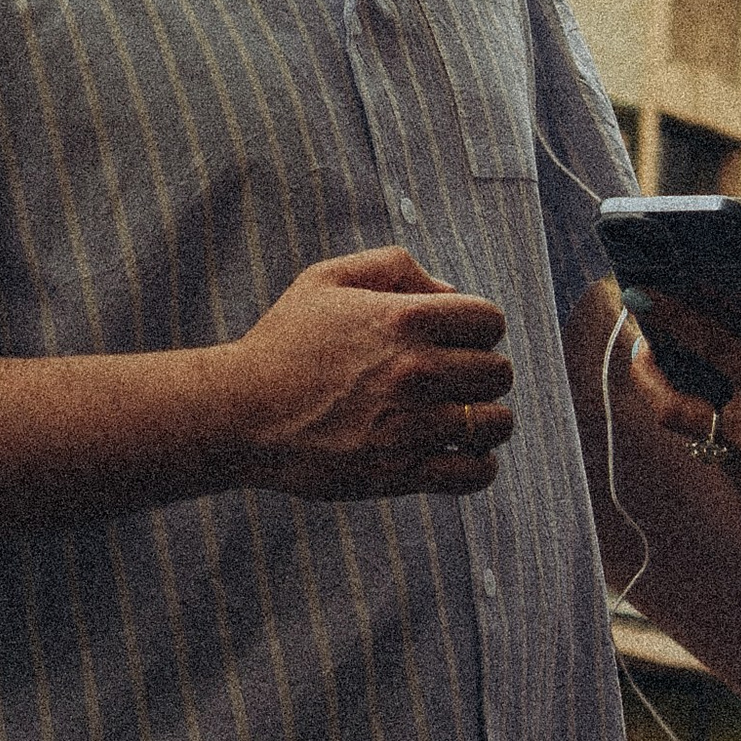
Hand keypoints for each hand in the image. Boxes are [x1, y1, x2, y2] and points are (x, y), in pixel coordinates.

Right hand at [229, 250, 513, 498]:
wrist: (240, 413)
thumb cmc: (284, 342)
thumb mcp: (328, 278)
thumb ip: (395, 267)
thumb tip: (451, 292)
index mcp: (407, 318)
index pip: (490, 321)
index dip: (478, 328)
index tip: (456, 340)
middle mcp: (417, 370)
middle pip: (500, 371)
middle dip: (483, 372)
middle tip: (455, 379)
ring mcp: (412, 424)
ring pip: (497, 423)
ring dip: (487, 419)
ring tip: (462, 418)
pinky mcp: (401, 471)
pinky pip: (474, 473)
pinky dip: (478, 466)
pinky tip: (460, 455)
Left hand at [629, 289, 740, 557]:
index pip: (711, 348)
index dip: (670, 320)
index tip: (638, 296)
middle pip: (673, 409)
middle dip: (649, 377)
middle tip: (647, 353)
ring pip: (700, 441)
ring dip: (703, 414)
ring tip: (716, 391)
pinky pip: (727, 473)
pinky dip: (733, 451)